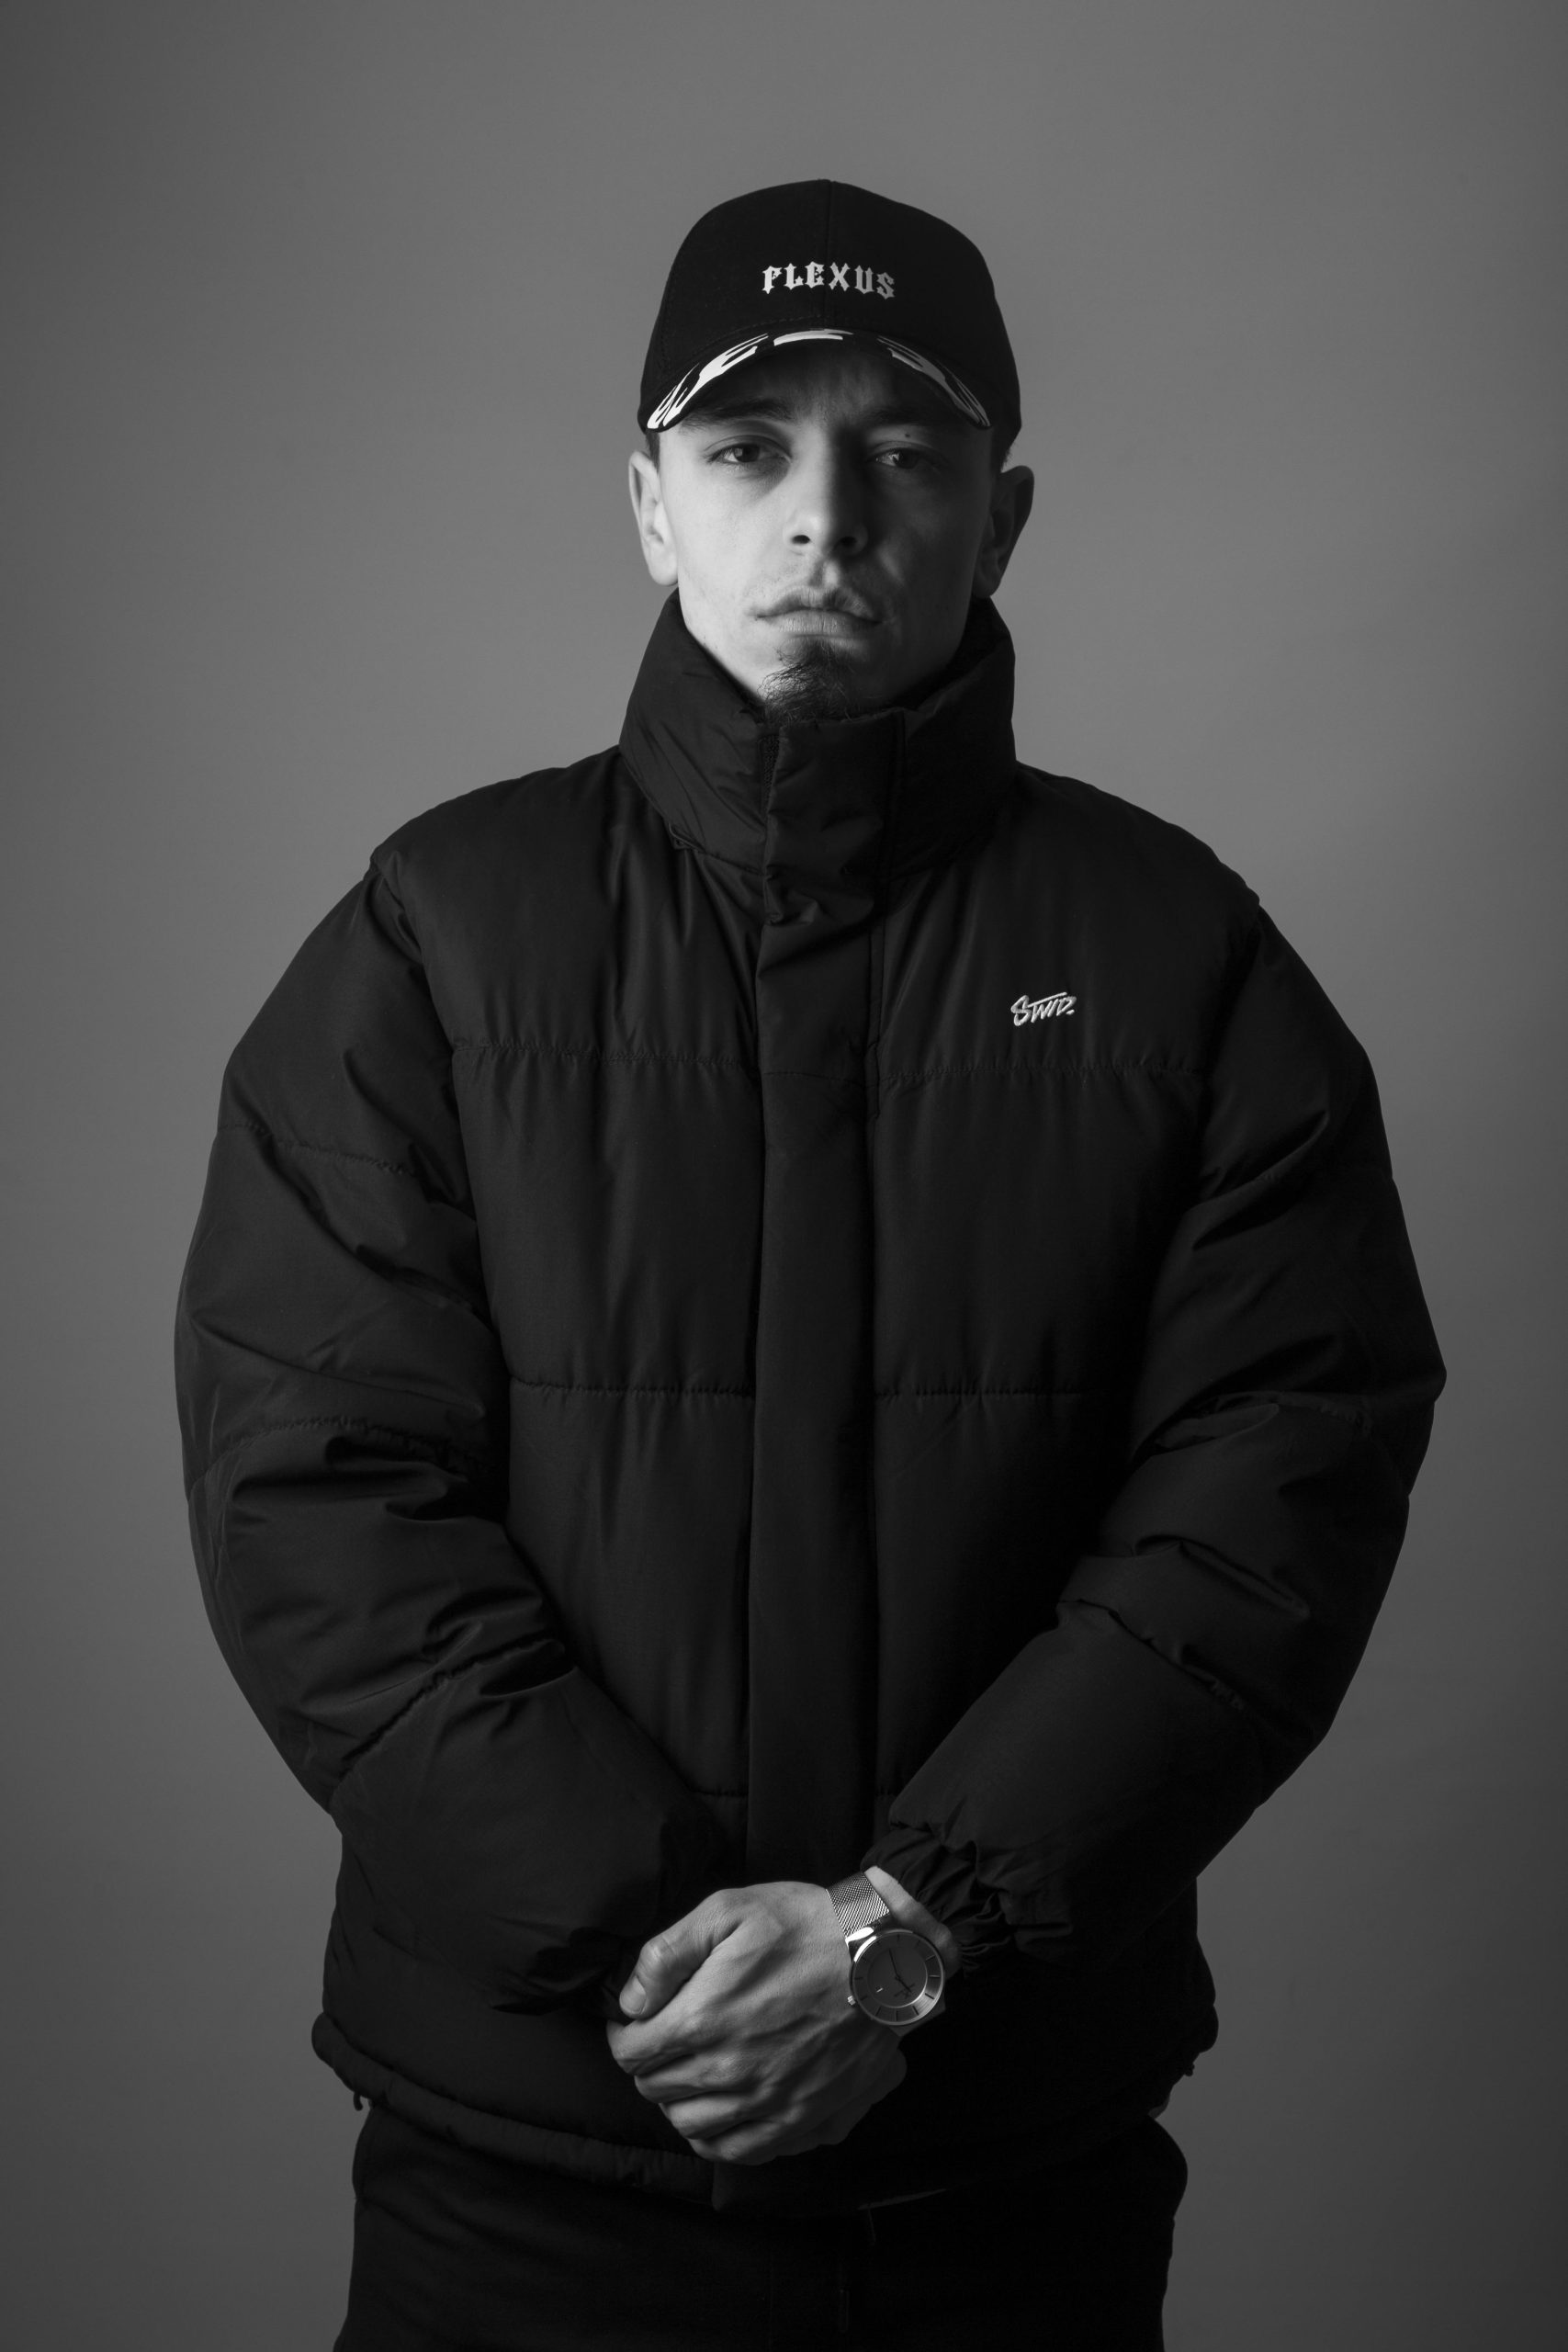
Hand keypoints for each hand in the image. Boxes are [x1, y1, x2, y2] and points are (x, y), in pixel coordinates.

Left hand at [604, 1880, 907, 2165]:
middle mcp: (728, 2071)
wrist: (882, 1958)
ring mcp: (765, 2101)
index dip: (626, 2036)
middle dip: (650, 2065)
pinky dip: (717, 2140)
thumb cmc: (806, 1926)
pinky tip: (718, 2117)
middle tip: (664, 2042)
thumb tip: (630, 2000)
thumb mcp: (729, 1910)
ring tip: (688, 2077)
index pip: (633, 2052)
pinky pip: (739, 2152)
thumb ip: (667, 1953)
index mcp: (702, 2018)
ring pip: (691, 2125)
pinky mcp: (799, 2119)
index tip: (636, 2024)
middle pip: (657, 2090)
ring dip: (678, 2103)